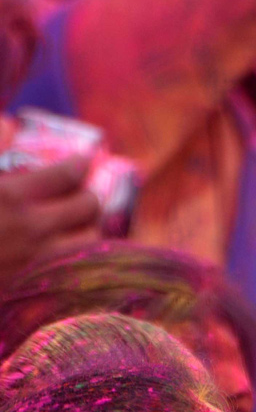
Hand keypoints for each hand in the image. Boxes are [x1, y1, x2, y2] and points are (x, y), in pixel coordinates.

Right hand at [0, 153, 100, 284]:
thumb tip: (10, 124)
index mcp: (10, 196)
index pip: (67, 174)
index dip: (80, 163)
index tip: (83, 160)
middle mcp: (31, 229)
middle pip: (87, 205)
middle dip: (89, 194)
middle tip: (83, 191)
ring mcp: (36, 262)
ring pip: (89, 240)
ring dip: (90, 227)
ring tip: (80, 222)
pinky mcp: (33, 287)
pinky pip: (75, 269)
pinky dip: (80, 255)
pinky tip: (70, 249)